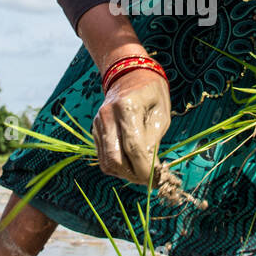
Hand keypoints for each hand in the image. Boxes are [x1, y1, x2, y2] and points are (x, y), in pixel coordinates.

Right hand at [93, 67, 170, 184]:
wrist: (129, 75)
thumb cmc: (151, 94)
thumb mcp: (161, 114)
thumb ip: (154, 141)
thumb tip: (151, 169)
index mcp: (127, 108)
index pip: (134, 149)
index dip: (146, 169)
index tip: (157, 180)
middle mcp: (107, 116)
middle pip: (116, 159)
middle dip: (134, 176)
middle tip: (150, 180)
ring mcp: (98, 123)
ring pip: (107, 162)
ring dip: (125, 174)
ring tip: (142, 173)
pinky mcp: (94, 130)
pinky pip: (103, 156)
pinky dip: (117, 166)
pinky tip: (131, 164)